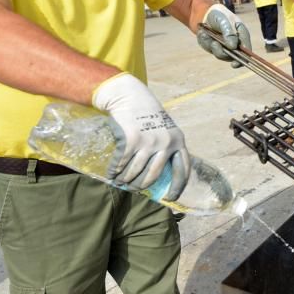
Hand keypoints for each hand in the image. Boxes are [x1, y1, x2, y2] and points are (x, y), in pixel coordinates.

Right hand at [93, 73, 189, 197]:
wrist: (129, 95)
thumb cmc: (147, 114)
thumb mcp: (165, 128)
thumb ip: (167, 147)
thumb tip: (159, 177)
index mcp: (178, 141)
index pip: (183, 169)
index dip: (178, 187)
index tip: (170, 199)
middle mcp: (166, 143)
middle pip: (154, 175)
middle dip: (141, 186)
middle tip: (134, 190)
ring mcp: (148, 142)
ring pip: (136, 172)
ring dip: (126, 181)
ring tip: (120, 183)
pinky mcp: (131, 140)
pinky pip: (122, 163)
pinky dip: (115, 172)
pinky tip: (111, 175)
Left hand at [197, 4, 251, 66]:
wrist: (204, 13)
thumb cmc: (218, 15)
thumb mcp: (224, 21)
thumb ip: (229, 33)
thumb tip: (233, 47)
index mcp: (242, 35)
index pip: (247, 50)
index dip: (243, 59)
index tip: (234, 64)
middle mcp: (235, 43)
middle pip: (233, 56)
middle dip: (222, 52)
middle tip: (214, 44)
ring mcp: (225, 47)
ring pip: (220, 54)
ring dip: (212, 46)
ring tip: (206, 34)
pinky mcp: (215, 48)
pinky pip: (210, 50)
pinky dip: (205, 42)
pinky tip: (203, 34)